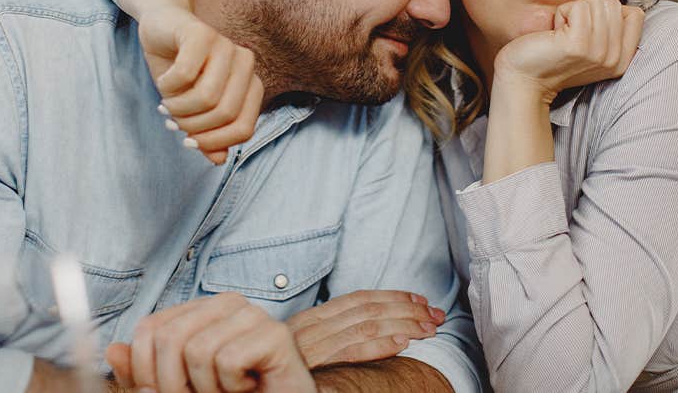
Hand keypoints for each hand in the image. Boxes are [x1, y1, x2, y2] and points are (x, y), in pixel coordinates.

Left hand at [106, 292, 314, 392]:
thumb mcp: (177, 390)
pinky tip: (249, 387)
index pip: (149, 328)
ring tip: (229, 391)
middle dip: (174, 383)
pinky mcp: (275, 334)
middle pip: (169, 337)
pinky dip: (233, 387)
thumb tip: (112, 350)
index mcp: (200, 310)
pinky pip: (228, 360)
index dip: (146, 372)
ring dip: (208, 388)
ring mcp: (254, 315)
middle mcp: (227, 303)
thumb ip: (145, 374)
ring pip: (198, 351)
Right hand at [138, 5, 263, 164]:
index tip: (188, 141)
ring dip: (178, 107)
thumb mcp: (193, 108)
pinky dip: (168, 86)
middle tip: (172, 119)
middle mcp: (245, 63)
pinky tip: (164, 81)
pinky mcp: (202, 33)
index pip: (244, 129)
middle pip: (225, 114)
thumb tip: (219, 159)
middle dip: (192, 125)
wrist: (161, 26)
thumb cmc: (180, 70)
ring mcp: (226, 45)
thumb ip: (208, 134)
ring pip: (206, 97)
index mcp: (251, 83)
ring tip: (167, 102)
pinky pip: (185, 74)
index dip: (214, 142)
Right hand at [286, 290, 445, 368]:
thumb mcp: (302, 346)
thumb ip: (329, 334)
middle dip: (408, 309)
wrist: (241, 381)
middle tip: (436, 314)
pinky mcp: (313, 365)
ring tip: (430, 327)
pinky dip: (380, 344)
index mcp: (311, 318)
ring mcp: (311, 346)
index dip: (394, 297)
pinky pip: (352, 351)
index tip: (421, 300)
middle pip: (368, 309)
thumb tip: (368, 326)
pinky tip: (404, 341)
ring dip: (404, 323)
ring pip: (366, 326)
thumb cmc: (273, 370)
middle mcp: (311, 327)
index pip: (359, 299)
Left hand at [493, 0, 643, 102]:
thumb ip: (611, 31)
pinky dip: (562, 13)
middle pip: (614, 4)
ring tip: (562, 34)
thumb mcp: (593, 49)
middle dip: (588, 10)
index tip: (588, 31)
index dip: (608, 12)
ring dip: (573, 12)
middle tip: (571, 33)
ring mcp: (598, 53)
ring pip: (597, 2)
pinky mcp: (578, 45)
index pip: (635, 14)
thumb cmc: (553, 58)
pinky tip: (554, 33)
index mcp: (622, 61)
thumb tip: (618, 5)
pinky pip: (578, 6)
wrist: (524, 80)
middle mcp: (614, 59)